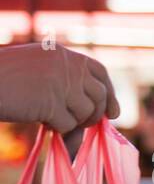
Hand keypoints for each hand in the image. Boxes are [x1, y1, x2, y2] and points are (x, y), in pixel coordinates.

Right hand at [0, 44, 119, 132]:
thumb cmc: (3, 80)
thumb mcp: (38, 74)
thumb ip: (67, 87)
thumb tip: (102, 115)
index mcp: (61, 54)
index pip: (98, 72)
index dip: (110, 93)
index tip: (113, 112)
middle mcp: (65, 66)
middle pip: (99, 96)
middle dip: (94, 115)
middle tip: (81, 124)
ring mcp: (60, 84)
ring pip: (86, 112)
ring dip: (74, 122)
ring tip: (51, 119)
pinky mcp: (52, 103)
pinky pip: (68, 125)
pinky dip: (58, 129)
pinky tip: (41, 121)